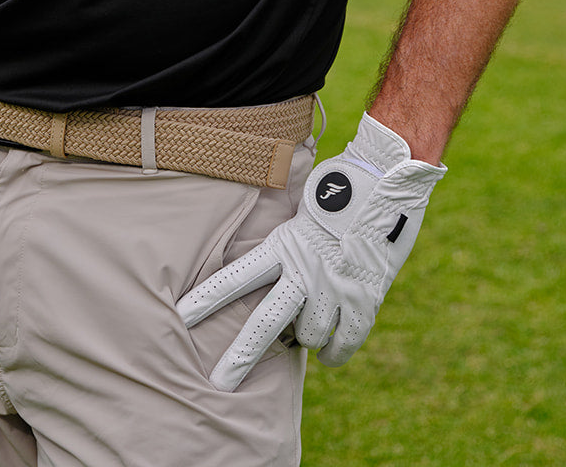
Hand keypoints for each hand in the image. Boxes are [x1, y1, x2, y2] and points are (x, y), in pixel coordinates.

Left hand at [176, 114, 444, 389]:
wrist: (386, 183)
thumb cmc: (341, 187)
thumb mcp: (302, 206)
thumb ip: (287, 240)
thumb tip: (274, 264)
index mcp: (283, 245)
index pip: (236, 276)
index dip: (207, 298)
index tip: (179, 316)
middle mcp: (304, 272)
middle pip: (265, 322)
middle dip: (241, 355)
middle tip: (219, 382)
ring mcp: (334, 289)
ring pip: (309, 335)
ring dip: (306, 336)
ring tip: (307, 328)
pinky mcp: (364, 300)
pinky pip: (344, 342)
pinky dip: (336, 353)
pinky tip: (330, 354)